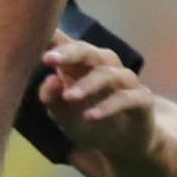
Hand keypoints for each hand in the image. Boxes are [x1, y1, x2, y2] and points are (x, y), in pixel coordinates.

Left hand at [38, 30, 157, 161]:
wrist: (124, 145)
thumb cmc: (88, 121)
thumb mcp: (63, 116)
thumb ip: (52, 98)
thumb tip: (50, 79)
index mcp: (81, 65)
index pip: (66, 44)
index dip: (52, 36)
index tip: (34, 32)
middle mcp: (104, 66)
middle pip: (88, 51)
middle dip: (69, 53)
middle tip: (48, 59)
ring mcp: (125, 81)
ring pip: (108, 73)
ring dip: (88, 84)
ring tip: (68, 97)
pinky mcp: (142, 99)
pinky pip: (127, 98)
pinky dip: (109, 106)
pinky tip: (91, 116)